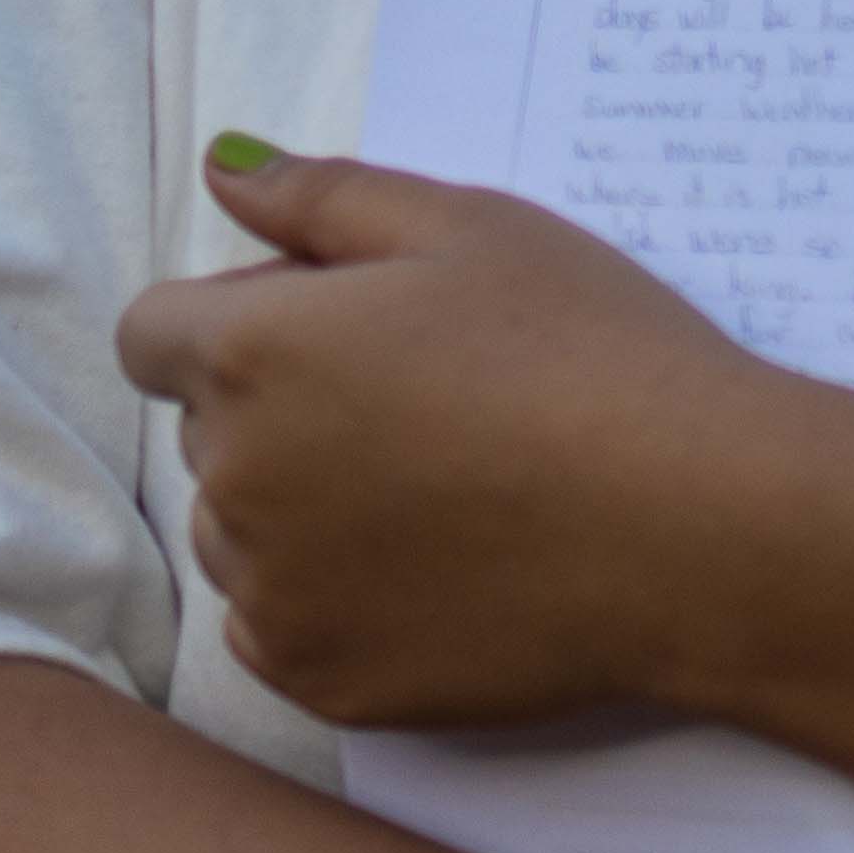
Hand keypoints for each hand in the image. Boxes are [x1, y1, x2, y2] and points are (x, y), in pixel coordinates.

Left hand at [108, 144, 809, 728]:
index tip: (341, 329)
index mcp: (253, 352)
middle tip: (424, 400)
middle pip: (207, 432)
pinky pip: (278, 628)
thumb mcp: (471, 229)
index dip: (240, 318)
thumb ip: (323, 197)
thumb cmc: (593, 353)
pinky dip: (332, 600)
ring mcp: (273, 593)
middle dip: (280, 408)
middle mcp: (235, 480)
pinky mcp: (320, 680)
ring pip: (239, 534)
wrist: (699, 527)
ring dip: (298, 508)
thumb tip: (221, 172)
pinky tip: (437, 568)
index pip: (154, 333)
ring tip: (439, 490)